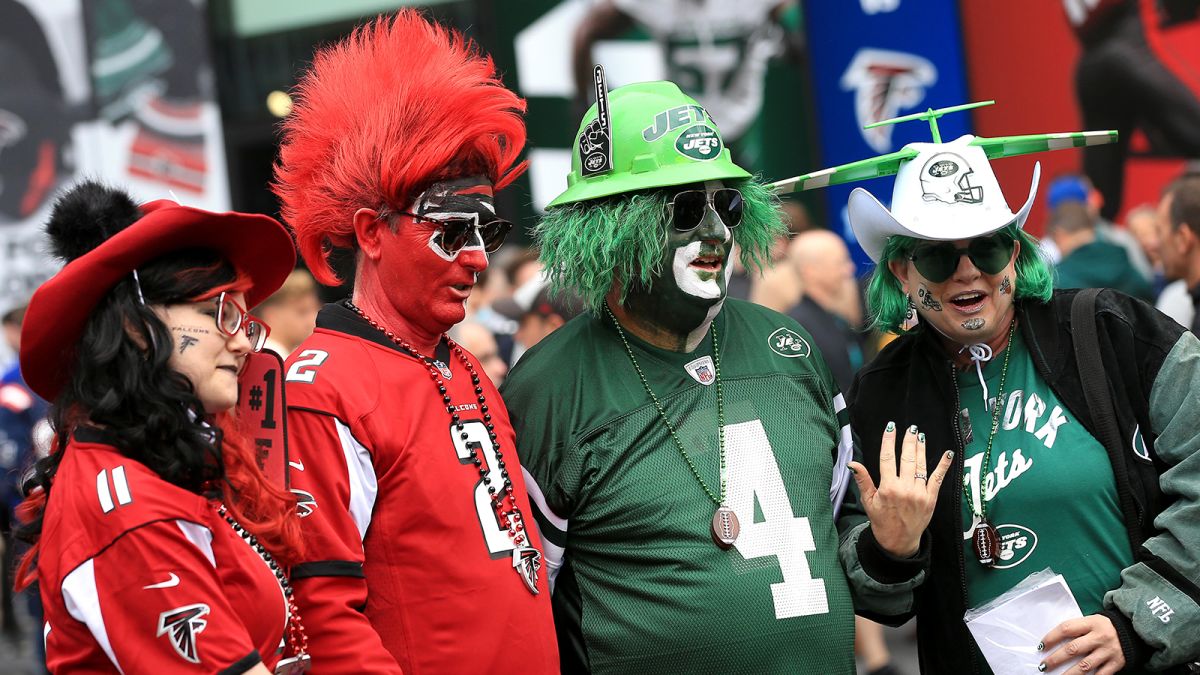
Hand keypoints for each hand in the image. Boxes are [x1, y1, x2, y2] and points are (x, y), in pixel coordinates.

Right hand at [848, 422, 952, 556]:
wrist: (899, 541)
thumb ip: (863, 480)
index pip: (887, 458)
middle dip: (908, 441)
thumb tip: (853, 464)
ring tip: (920, 436)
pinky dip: (943, 466)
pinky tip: (947, 454)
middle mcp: (904, 488)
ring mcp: (919, 493)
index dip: (888, 441)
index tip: (890, 428)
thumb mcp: (868, 501)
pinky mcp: (931, 498)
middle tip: (911, 428)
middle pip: (906, 458)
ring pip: (920, 465)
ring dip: (921, 449)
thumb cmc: (882, 521)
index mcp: (887, 488)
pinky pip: (938, 479)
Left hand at [1038, 615, 1124, 673]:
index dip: (1051, 637)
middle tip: (1044, 665)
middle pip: (1073, 649)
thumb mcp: (1092, 620)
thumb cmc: (1105, 626)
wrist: (1133, 631)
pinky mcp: (1116, 664)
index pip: (1066, 629)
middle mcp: (1099, 637)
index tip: (1041, 646)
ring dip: (1069, 673)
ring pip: (1085, 665)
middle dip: (1056, 659)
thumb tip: (1053, 639)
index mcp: (1091, 623)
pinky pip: (1100, 674)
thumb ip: (1076, 628)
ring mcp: (1108, 651)